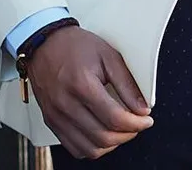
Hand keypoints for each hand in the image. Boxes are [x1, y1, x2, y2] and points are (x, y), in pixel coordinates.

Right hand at [27, 26, 153, 159]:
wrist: (45, 43)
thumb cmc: (75, 45)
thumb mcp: (107, 55)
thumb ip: (126, 83)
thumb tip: (141, 107)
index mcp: (82, 84)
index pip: (114, 118)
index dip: (136, 123)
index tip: (146, 120)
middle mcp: (66, 103)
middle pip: (103, 137)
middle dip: (127, 135)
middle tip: (137, 125)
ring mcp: (56, 115)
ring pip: (89, 149)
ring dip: (111, 144)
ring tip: (121, 130)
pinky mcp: (51, 121)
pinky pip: (74, 148)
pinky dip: (92, 148)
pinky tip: (102, 135)